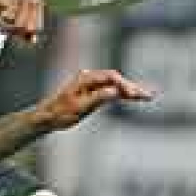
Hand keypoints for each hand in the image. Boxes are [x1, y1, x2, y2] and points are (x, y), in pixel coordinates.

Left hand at [37, 68, 151, 129]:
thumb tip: (115, 91)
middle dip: (132, 87)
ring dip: (130, 91)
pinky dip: (122, 95)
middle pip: (116, 80)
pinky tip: (135, 98)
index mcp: (85, 78)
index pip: (110, 77)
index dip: (124, 85)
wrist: (46, 117)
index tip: (133, 94)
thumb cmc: (59, 113)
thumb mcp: (79, 107)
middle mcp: (89, 78)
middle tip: (149, 95)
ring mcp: (91, 85)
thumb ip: (98, 98)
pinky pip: (110, 92)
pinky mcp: (92, 93)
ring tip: (148, 96)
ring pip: (115, 86)